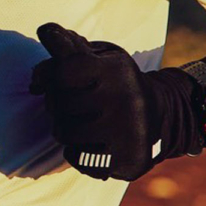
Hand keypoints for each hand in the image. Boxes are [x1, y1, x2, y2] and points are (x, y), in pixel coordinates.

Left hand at [29, 23, 196, 180]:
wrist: (163, 114)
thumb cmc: (118, 81)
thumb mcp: (101, 56)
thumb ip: (68, 49)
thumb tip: (42, 46)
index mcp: (117, 69)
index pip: (63, 69)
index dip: (49, 74)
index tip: (50, 77)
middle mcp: (125, 99)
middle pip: (58, 101)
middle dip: (55, 101)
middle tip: (68, 100)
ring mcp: (128, 131)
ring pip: (63, 132)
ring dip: (62, 127)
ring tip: (77, 121)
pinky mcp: (128, 159)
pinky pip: (77, 157)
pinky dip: (75, 151)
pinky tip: (90, 141)